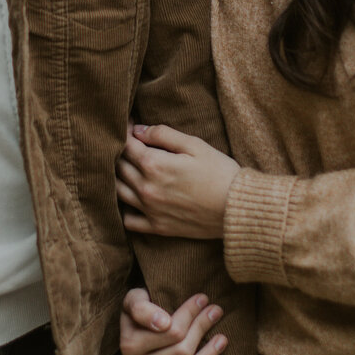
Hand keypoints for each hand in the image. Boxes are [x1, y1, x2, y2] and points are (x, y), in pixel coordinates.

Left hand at [117, 123, 239, 239]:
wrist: (237, 209)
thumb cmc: (219, 172)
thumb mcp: (195, 145)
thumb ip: (163, 134)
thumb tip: (137, 130)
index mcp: (154, 165)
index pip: (126, 145)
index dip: (125, 132)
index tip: (130, 127)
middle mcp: (146, 188)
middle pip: (119, 166)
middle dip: (120, 152)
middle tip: (129, 145)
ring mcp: (150, 210)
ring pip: (117, 191)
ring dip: (117, 177)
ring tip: (127, 168)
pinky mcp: (157, 228)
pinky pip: (128, 220)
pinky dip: (124, 209)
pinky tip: (132, 199)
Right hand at [120, 288, 226, 354]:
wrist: (133, 333)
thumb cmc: (141, 311)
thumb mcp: (134, 299)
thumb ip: (142, 307)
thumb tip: (164, 323)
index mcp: (129, 344)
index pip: (170, 330)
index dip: (189, 313)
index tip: (204, 299)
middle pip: (181, 351)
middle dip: (201, 328)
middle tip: (216, 311)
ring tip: (222, 339)